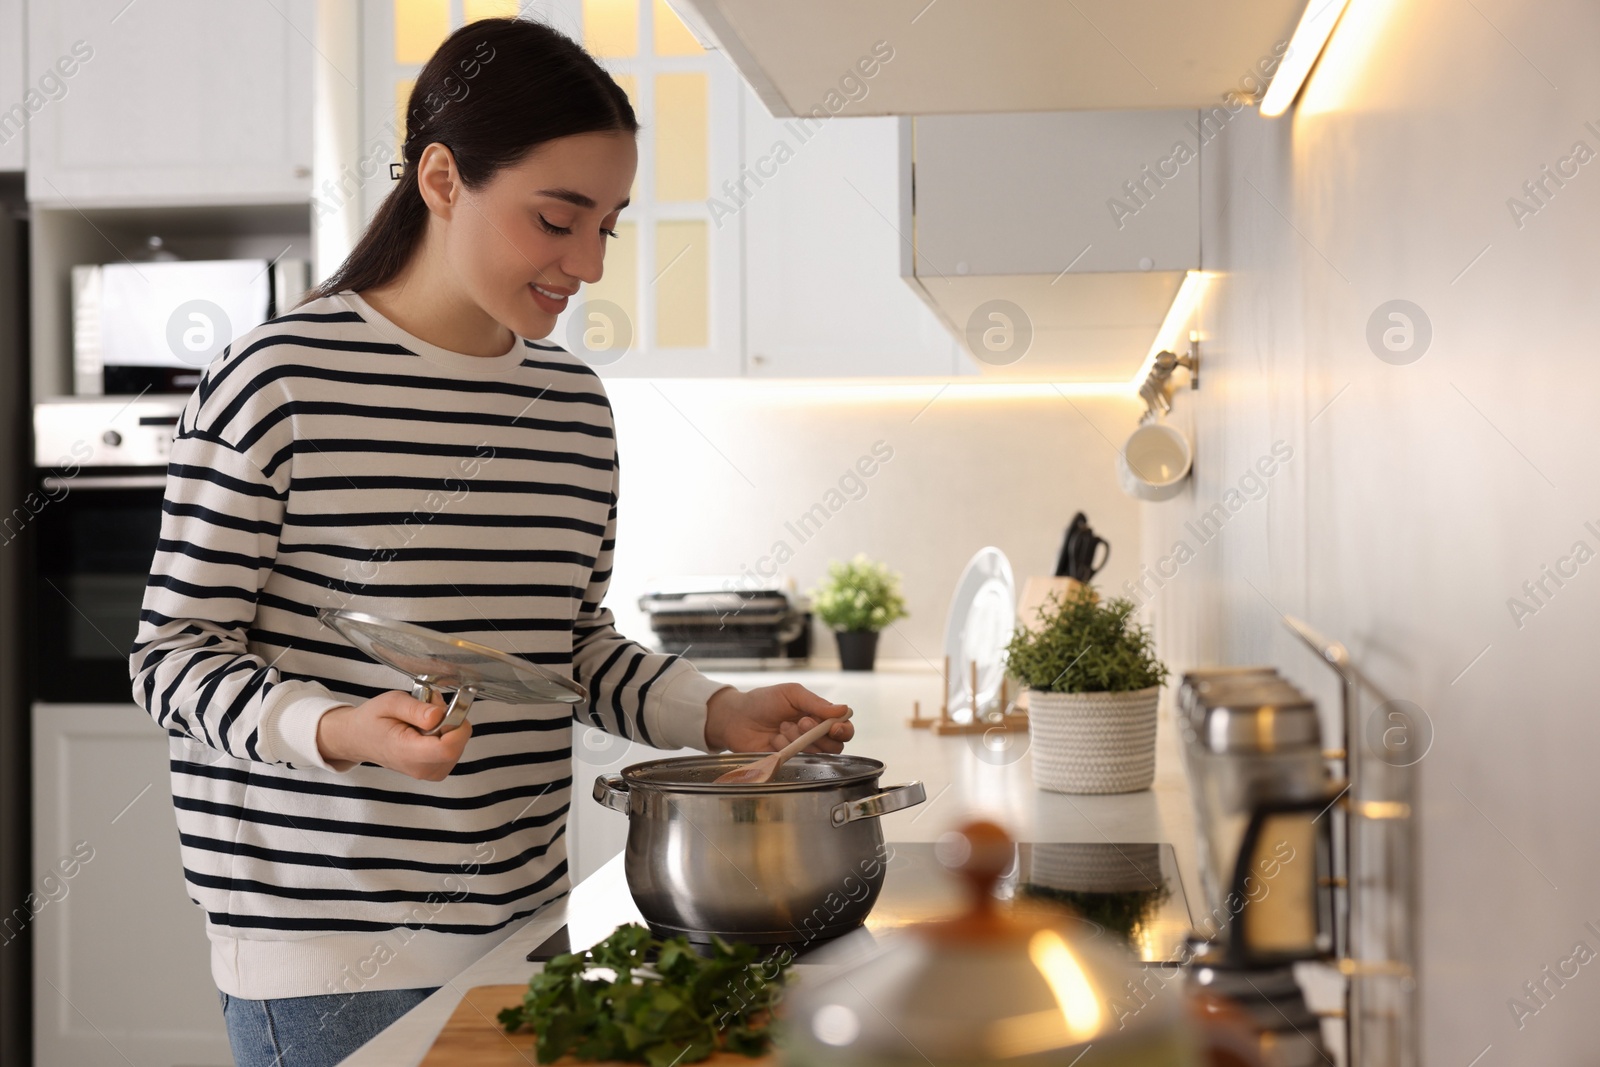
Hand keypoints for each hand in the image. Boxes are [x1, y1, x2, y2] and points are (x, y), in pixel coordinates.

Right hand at [315, 691, 472, 780]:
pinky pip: (453, 751)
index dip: (456, 726)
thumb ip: (416, 709)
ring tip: (424, 721)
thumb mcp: (391, 702)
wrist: (358, 739)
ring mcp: (428, 773)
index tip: (445, 709)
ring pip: (458, 747)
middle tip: (430, 710)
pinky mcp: (434, 771)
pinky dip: (446, 736)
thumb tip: (439, 714)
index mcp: (407, 753)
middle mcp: (421, 769)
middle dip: (452, 722)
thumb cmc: (372, 720)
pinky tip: (428, 731)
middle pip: (457, 746)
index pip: (448, 748)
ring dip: (449, 728)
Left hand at [703, 683, 854, 753]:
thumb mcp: (791, 694)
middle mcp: (813, 734)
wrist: (736, 718)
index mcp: (818, 715)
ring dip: (800, 738)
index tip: (833, 727)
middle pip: (835, 744)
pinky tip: (774, 739)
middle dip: (819, 734)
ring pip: (817, 752)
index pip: (843, 726)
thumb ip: (816, 703)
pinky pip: (798, 760)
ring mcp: (801, 749)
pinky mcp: (788, 761)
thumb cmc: (762, 702)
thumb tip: (844, 710)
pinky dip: (787, 747)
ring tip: (782, 727)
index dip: (843, 729)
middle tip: (801, 722)